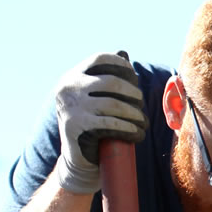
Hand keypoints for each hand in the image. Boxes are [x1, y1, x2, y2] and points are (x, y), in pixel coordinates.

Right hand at [52, 51, 146, 195]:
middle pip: (112, 82)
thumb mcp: (94, 97)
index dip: (121, 65)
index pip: (99, 59)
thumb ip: (105, 76)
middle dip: (133, 93)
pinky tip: (137, 133)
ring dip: (135, 114)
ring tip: (143, 122)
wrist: (77, 158)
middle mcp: (68, 88)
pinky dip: (128, 128)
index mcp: (72, 77)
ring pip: (114, 104)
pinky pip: (110, 124)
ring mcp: (70, 107)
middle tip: (141, 105)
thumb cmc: (92, 123)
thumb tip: (123, 53)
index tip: (134, 78)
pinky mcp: (76, 126)